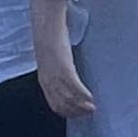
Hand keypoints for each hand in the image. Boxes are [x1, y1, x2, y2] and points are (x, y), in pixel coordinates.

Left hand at [29, 0, 96, 117]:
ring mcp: (55, 76)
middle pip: (62, 105)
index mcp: (44, 78)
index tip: (78, 113)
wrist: (47, 23)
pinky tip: (92, 98)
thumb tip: (66, 71)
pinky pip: (75, 88)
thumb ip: (57, 67)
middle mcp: (48, 80)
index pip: (54, 103)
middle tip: (89, 113)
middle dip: (76, 112)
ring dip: (82, 106)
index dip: (67, 111)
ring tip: (93, 108)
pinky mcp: (64, 68)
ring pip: (69, 99)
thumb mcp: (51, 57)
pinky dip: (83, 95)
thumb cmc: (49, 36)